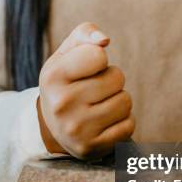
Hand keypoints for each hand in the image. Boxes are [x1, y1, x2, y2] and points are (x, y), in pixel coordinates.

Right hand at [37, 22, 134, 158]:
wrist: (53, 127)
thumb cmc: (67, 80)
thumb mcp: (67, 53)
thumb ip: (85, 33)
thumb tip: (104, 40)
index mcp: (52, 77)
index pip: (98, 55)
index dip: (99, 58)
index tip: (86, 68)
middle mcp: (61, 104)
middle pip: (117, 78)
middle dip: (111, 80)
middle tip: (94, 89)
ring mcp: (77, 129)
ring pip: (126, 102)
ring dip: (119, 100)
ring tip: (99, 105)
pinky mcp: (92, 148)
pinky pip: (129, 125)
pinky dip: (122, 121)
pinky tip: (104, 122)